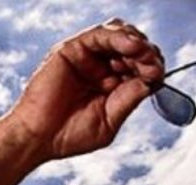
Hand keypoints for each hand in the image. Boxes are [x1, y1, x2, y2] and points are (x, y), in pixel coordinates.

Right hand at [11, 19, 163, 160]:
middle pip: (134, 47)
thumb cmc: (67, 136)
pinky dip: (119, 36)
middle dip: (148, 54)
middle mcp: (99, 68)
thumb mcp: (109, 121)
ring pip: (120, 35)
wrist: (37, 139)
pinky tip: (131, 46)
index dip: (153, 67)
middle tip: (153, 66)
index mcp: (111, 85)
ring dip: (137, 42)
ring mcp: (86, 58)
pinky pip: (100, 34)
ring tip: (143, 53)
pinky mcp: (71, 50)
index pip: (140, 66)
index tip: (158, 76)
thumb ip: (128, 100)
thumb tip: (151, 80)